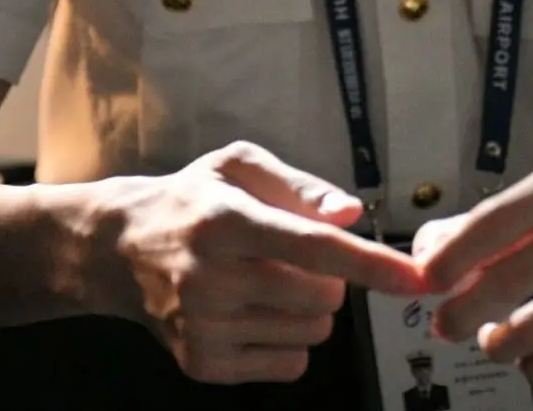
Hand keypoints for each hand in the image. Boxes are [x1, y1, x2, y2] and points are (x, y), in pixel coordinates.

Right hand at [98, 140, 421, 383]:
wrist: (118, 249)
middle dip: (330, 278)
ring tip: (272, 280)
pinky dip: (289, 341)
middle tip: (298, 257)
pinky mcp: (202, 364)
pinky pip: (287, 366)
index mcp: (226, 221)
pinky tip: (256, 310)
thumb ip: (301, 186)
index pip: (311, 247)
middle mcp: (212, 278)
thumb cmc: (192, 198)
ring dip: (311, 309)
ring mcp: (204, 328)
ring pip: (310, 335)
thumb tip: (351, 215)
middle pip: (321, 297)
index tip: (414, 278)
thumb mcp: (239, 166)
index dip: (370, 263)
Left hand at [411, 159, 532, 388]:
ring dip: (502, 342)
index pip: (500, 216)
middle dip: (469, 306)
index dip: (457, 252)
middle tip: (443, 326)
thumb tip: (423, 253)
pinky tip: (532, 359)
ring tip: (492, 342)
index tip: (424, 280)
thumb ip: (482, 229)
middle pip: (519, 271)